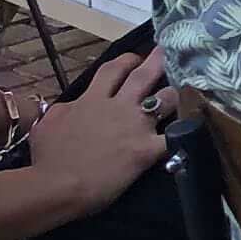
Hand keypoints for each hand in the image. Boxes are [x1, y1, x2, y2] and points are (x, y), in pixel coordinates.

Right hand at [23, 47, 169, 214]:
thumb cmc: (48, 158)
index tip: (136, 59)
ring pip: (166, 99)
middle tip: (169, 53)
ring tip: (182, 93)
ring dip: (175, 95)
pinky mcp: (147, 149)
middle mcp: (118, 107)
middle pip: (144, 76)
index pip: (112, 70)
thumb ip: (64, 109)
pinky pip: (174, 137)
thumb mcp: (48, 124)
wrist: (57, 185)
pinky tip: (193, 130)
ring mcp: (135, 126)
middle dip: (158, 60)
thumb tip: (72, 105)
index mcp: (92, 99)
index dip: (127, 61)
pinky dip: (185, 132)